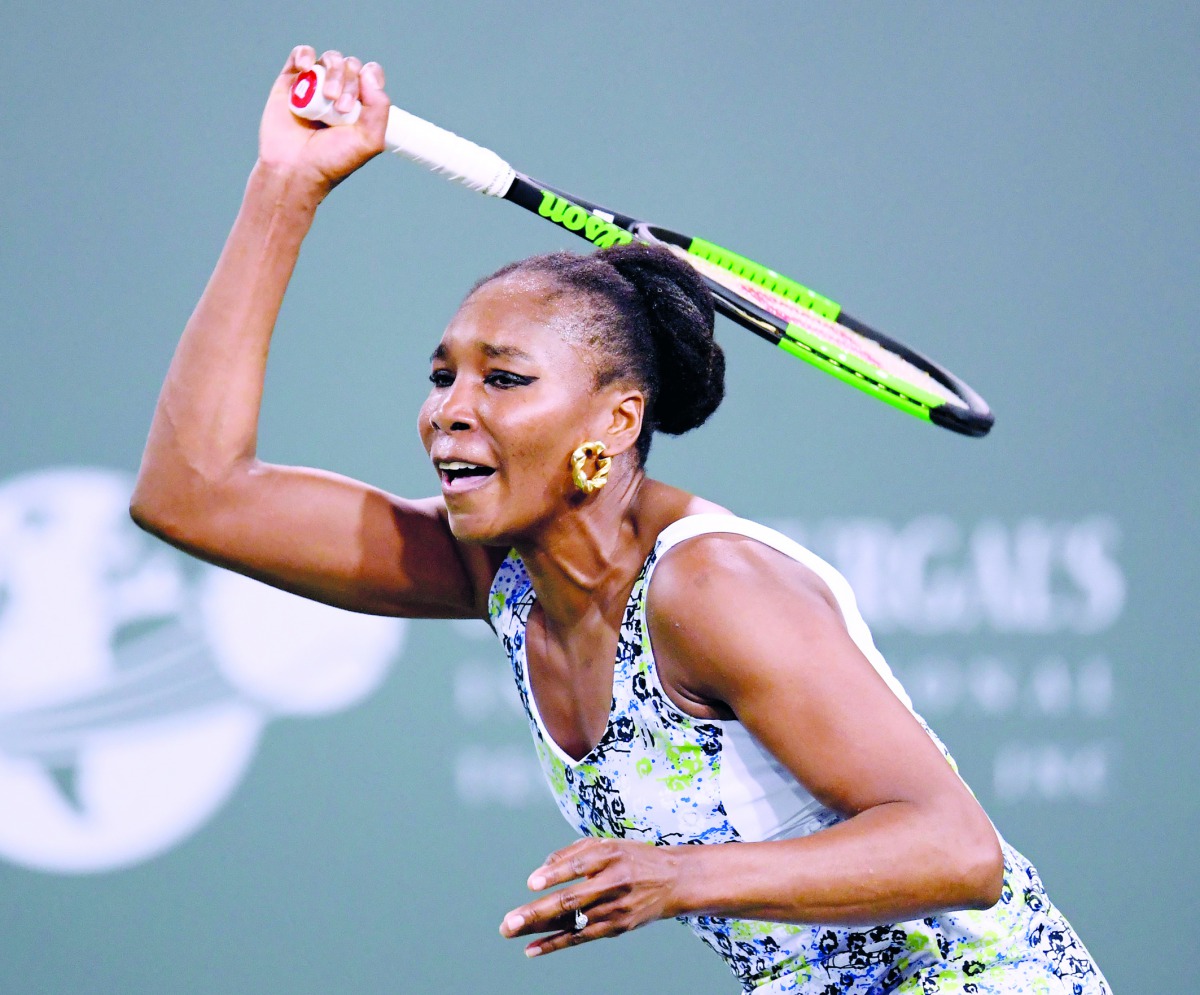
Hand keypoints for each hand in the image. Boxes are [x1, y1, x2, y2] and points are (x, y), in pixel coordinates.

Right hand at [257, 45, 390, 195]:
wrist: (296, 169)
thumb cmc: (332, 160)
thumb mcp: (369, 141)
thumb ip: (379, 107)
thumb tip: (368, 73)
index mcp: (360, 105)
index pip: (370, 75)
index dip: (370, 79)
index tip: (362, 101)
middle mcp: (338, 92)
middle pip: (351, 66)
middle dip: (349, 83)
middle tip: (340, 109)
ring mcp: (315, 86)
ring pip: (330, 59)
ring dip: (333, 73)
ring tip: (327, 98)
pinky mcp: (291, 82)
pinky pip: (301, 54)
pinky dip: (305, 55)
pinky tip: (306, 67)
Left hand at [499, 837, 683, 957]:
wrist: (674, 880)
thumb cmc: (632, 858)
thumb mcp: (608, 844)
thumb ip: (573, 852)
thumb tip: (541, 869)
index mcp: (611, 855)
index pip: (580, 865)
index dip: (555, 874)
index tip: (531, 883)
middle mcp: (614, 882)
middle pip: (572, 899)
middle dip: (538, 912)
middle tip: (509, 921)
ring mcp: (616, 908)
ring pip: (572, 921)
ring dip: (539, 929)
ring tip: (509, 931)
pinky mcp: (617, 927)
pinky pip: (581, 937)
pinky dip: (555, 944)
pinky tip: (532, 949)